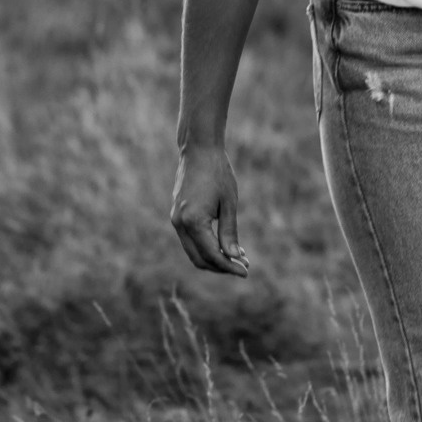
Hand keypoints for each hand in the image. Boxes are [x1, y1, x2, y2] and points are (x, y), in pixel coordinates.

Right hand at [170, 144, 249, 277]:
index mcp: (193, 221)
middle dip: (221, 267)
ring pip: (193, 251)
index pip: (211, 256)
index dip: (229, 267)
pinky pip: (190, 239)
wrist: (199, 149)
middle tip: (243, 266)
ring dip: (213, 258)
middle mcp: (179, 224)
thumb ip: (229, 232)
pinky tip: (224, 244)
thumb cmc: (218, 172)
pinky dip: (205, 246)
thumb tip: (233, 258)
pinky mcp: (177, 215)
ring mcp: (175, 220)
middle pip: (199, 259)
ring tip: (237, 257)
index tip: (246, 271)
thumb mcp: (229, 203)